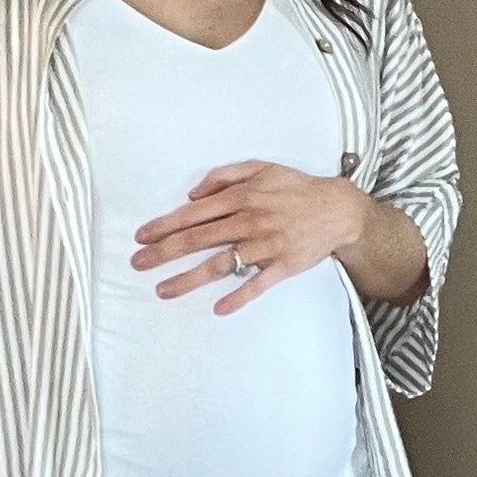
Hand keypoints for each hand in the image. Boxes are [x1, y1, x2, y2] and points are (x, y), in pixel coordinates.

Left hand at [131, 161, 370, 314]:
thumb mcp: (260, 168)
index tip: (141, 237)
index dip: (164, 225)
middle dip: (164, 252)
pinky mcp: (283, 265)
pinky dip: (239, 296)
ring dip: (189, 279)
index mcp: (241, 196)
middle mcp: (249, 220)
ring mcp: (266, 245)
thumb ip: (224, 177)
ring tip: (164, 290)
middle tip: (138, 264)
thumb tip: (192, 195)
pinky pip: (258, 284)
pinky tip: (219, 309)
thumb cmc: (296, 189)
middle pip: (198, 239)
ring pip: (221, 263)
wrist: (337, 209)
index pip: (193, 213)